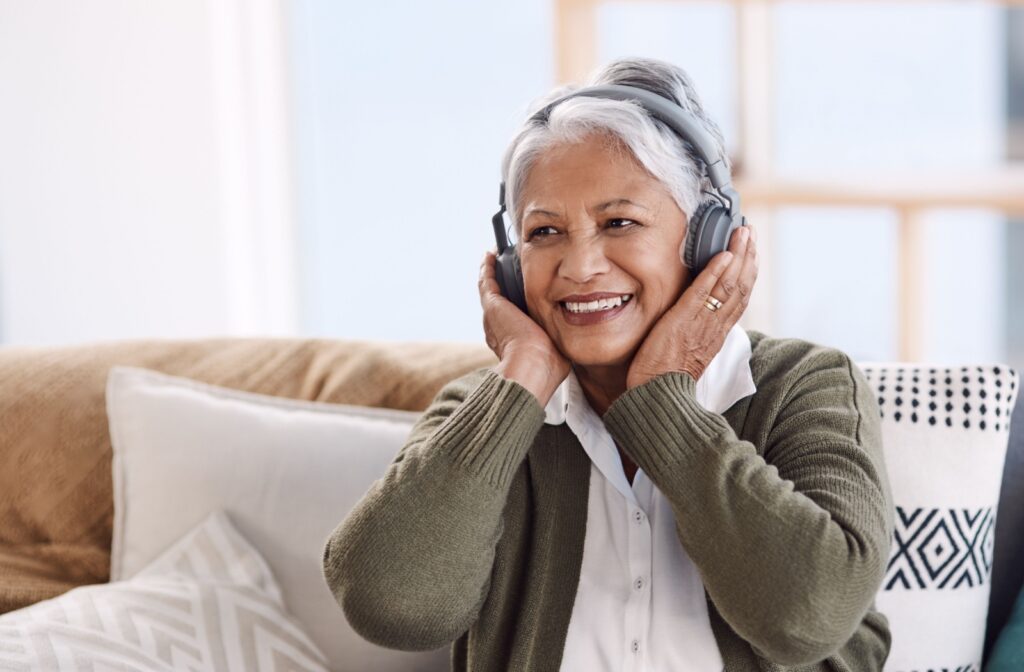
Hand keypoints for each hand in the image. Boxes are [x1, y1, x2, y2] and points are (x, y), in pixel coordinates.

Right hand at [479, 250, 569, 404]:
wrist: (532, 365)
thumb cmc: (547, 366)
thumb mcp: (557, 353)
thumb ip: (561, 343)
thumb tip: (573, 341)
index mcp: (512, 341)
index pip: (512, 318)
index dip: (516, 305)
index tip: (525, 294)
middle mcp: (497, 329)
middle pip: (499, 302)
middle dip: (504, 286)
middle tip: (508, 270)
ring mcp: (493, 316)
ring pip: (490, 290)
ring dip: (492, 274)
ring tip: (496, 258)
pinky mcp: (492, 305)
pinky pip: (486, 281)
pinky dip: (487, 267)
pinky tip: (491, 255)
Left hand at [626, 224, 758, 388]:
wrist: (657, 397)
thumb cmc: (665, 378)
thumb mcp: (688, 352)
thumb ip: (696, 333)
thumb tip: (696, 318)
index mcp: (717, 333)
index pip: (740, 297)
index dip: (748, 272)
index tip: (751, 250)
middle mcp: (715, 327)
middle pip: (741, 287)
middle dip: (748, 256)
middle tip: (751, 231)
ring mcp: (701, 324)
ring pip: (729, 286)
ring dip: (738, 256)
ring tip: (742, 232)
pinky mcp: (683, 322)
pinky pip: (703, 294)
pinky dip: (715, 273)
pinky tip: (722, 255)